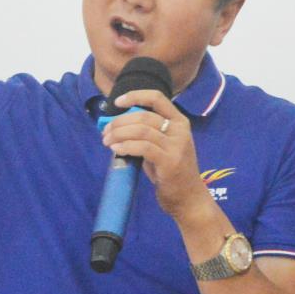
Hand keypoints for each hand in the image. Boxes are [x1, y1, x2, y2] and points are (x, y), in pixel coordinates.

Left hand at [101, 89, 208, 222]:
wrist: (189, 198)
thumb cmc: (171, 172)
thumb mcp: (163, 147)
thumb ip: (147, 134)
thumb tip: (117, 125)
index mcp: (180, 121)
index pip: (157, 97)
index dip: (135, 96)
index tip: (117, 102)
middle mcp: (180, 130)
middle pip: (144, 116)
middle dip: (120, 121)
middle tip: (105, 131)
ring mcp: (177, 145)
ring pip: (141, 130)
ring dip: (119, 134)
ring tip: (107, 141)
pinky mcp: (170, 161)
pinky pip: (143, 148)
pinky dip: (126, 146)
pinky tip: (117, 149)